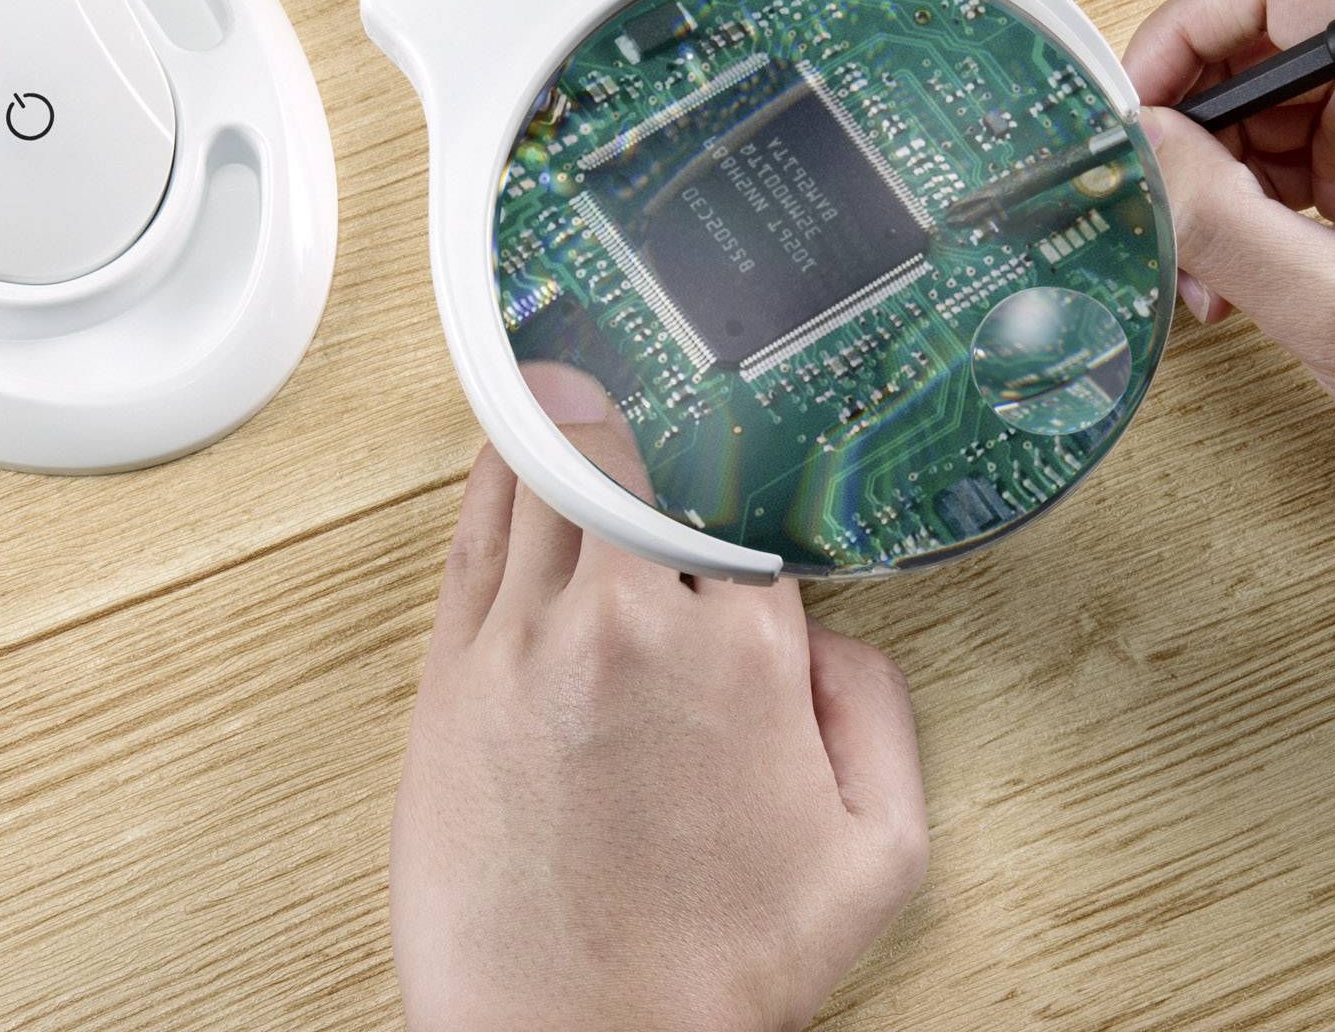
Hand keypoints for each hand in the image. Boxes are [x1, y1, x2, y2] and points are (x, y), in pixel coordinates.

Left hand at [391, 365, 928, 1031]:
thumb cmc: (714, 970)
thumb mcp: (878, 857)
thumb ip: (880, 710)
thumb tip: (831, 626)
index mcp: (748, 653)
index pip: (744, 506)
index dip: (739, 465)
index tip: (733, 418)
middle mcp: (635, 622)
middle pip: (636, 460)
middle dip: (643, 412)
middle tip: (643, 365)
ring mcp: (531, 642)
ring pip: (544, 475)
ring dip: (562, 418)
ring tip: (571, 370)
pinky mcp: (454, 676)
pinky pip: (473, 531)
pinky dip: (494, 470)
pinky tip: (507, 440)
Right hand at [1124, 0, 1334, 683]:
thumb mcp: (1331, 301)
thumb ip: (1214, 211)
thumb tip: (1134, 141)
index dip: (1178, 37)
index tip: (1136, 117)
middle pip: (1266, 43)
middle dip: (1199, 129)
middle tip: (1164, 212)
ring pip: (1280, 103)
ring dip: (1225, 180)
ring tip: (1210, 271)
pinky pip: (1312, 150)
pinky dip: (1264, 205)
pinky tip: (1246, 276)